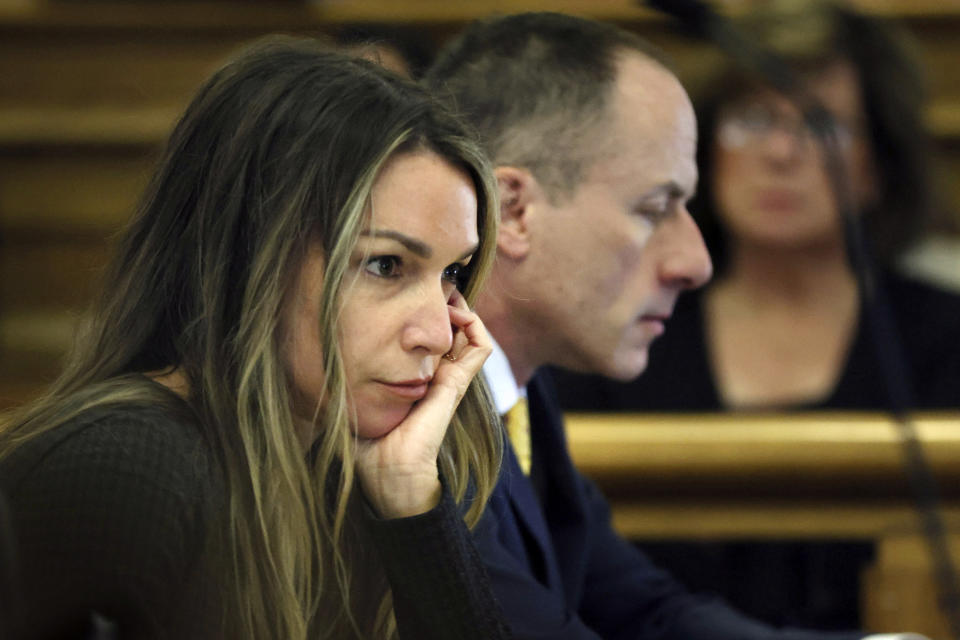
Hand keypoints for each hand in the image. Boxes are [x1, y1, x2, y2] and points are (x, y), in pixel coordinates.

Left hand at [355, 290, 491, 518]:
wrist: (387, 474)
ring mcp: (449, 378)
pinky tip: (455, 313)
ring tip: (445, 294)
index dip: (423, 312)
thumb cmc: (365, 446)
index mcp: (414, 378)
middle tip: (428, 285)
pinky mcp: (457, 384)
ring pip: (469, 332)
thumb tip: (309, 357)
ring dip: (461, 308)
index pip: (426, 337)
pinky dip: (475, 325)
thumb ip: (338, 383)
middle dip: (442, 303)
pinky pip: (481, 347)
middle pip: (449, 328)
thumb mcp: (348, 403)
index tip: (404, 293)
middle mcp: (434, 375)